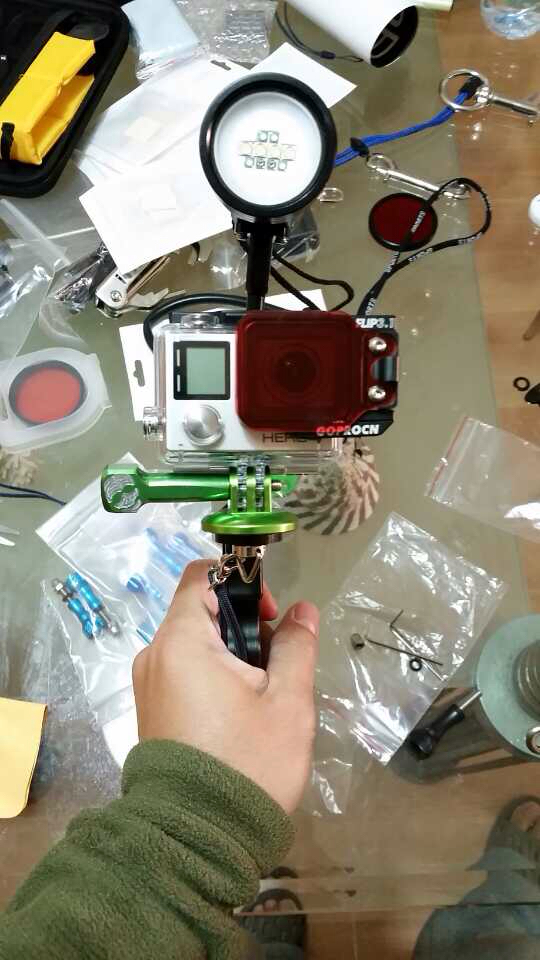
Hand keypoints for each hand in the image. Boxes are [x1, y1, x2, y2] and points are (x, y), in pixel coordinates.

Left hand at [132, 560, 318, 814]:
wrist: (200, 839)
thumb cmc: (248, 760)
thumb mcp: (287, 701)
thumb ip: (295, 646)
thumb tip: (302, 612)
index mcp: (180, 641)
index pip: (201, 577)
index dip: (240, 582)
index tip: (271, 616)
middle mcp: (155, 657)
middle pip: (201, 613)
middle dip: (245, 627)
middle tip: (278, 666)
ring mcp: (149, 687)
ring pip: (197, 647)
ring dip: (234, 657)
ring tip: (265, 698)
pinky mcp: (153, 714)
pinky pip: (186, 675)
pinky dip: (216, 680)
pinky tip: (243, 716)